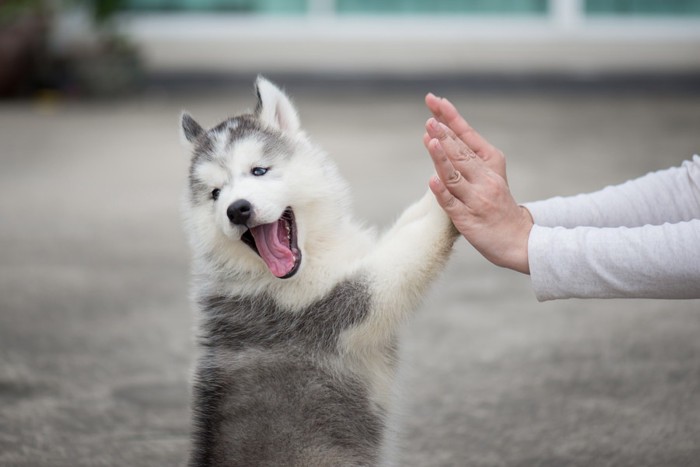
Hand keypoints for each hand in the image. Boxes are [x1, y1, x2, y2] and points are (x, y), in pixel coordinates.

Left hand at [423, 100, 532, 273]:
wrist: (518, 238)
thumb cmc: (497, 203)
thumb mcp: (489, 173)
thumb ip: (466, 155)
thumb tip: (437, 136)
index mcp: (490, 162)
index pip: (467, 135)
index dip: (450, 118)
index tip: (435, 100)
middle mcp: (484, 178)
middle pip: (460, 153)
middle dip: (444, 135)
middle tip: (429, 119)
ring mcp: (476, 199)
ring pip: (455, 175)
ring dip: (441, 157)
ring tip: (429, 139)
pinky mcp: (467, 219)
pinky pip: (452, 204)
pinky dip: (442, 192)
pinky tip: (432, 181)